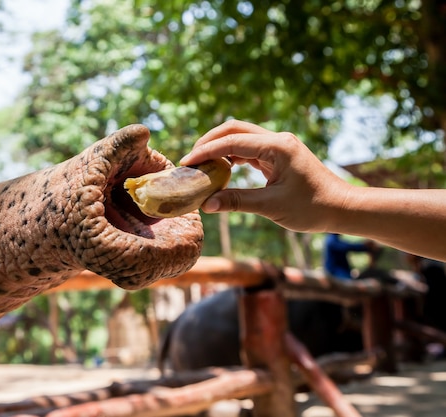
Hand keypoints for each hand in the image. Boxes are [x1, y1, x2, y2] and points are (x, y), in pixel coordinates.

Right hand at [180, 119, 350, 232]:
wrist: (343, 208)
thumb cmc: (312, 207)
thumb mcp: (272, 207)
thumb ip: (237, 202)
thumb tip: (206, 205)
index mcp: (278, 147)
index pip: (232, 142)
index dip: (206, 152)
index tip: (187, 164)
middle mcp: (278, 140)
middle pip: (234, 129)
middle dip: (209, 142)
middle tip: (190, 160)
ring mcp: (279, 146)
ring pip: (241, 137)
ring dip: (219, 147)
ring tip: (201, 165)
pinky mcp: (279, 155)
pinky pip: (249, 149)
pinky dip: (231, 156)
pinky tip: (221, 169)